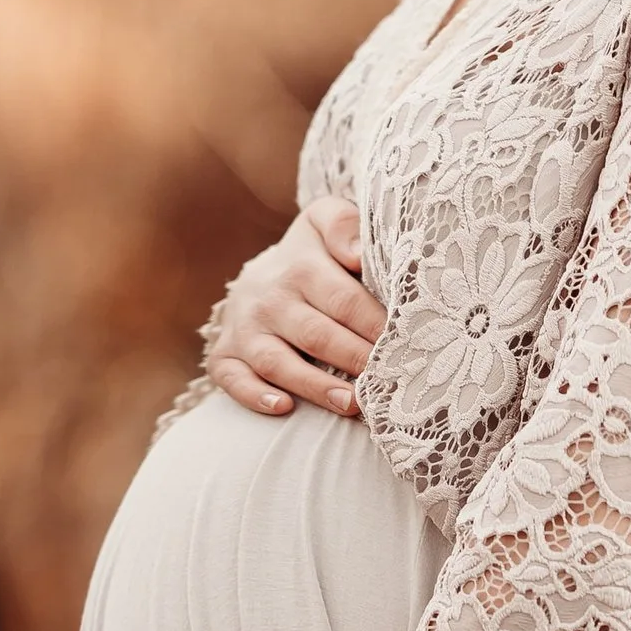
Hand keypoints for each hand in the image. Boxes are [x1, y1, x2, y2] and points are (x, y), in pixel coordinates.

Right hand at [202, 197, 384, 417]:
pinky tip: (283, 408)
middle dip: (355, 360)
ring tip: (353, 405)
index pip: (345, 301)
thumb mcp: (326, 221)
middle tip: (388, 382)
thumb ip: (345, 225)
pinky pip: (232, 379)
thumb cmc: (311, 254)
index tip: (406, 346)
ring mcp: (244, 329)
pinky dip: (254, 395)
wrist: (259, 273)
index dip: (375, 326)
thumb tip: (357, 254)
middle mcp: (269, 299)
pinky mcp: (224, 355)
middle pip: (317, 335)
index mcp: (300, 266)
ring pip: (278, 362)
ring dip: (316, 387)